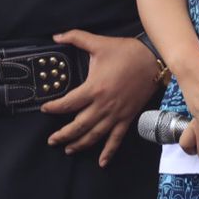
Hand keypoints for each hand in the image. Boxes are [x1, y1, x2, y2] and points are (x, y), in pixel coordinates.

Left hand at [42, 30, 159, 166]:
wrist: (153, 60)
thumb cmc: (126, 52)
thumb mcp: (99, 43)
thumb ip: (76, 38)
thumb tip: (56, 35)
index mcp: (94, 89)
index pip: (68, 104)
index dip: (54, 108)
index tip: (45, 109)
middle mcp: (103, 106)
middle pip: (78, 126)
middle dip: (63, 135)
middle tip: (52, 140)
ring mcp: (115, 114)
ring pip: (94, 135)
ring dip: (80, 144)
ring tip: (68, 149)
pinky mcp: (127, 118)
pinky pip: (116, 139)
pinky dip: (109, 152)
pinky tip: (101, 162)